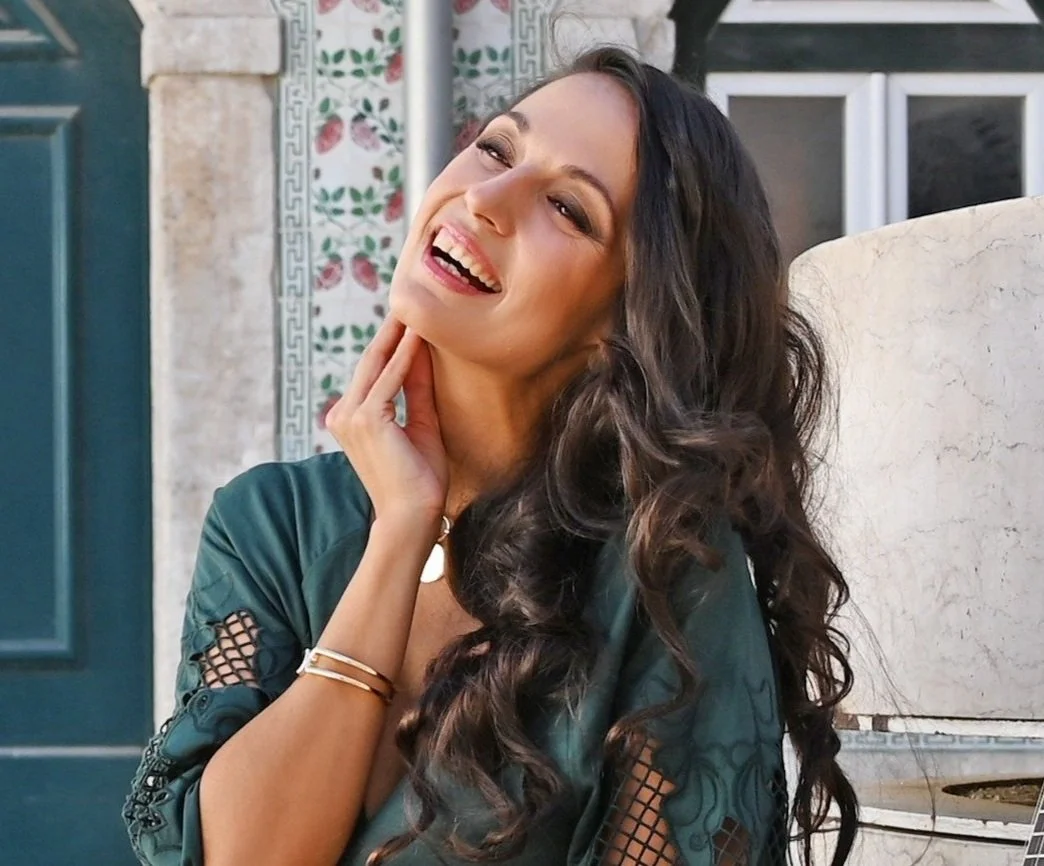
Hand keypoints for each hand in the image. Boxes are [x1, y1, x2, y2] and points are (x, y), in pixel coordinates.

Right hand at [325, 317, 447, 533]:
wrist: (412, 515)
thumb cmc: (420, 479)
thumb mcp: (422, 424)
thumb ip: (417, 390)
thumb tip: (422, 352)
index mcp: (351, 418)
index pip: (374, 372)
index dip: (391, 342)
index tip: (409, 317)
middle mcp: (343, 414)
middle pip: (371, 362)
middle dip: (392, 329)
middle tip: (410, 296)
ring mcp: (350, 417)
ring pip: (378, 365)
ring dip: (399, 335)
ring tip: (416, 307)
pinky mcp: (365, 420)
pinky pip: (390, 380)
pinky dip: (405, 356)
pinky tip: (418, 335)